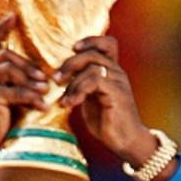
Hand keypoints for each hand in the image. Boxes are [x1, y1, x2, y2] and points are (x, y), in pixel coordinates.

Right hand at [0, 15, 49, 180]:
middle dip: (27, 64)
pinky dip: (31, 98)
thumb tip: (41, 74)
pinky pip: (15, 90)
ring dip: (30, 78)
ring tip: (45, 90)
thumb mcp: (4, 98)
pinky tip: (42, 106)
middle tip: (45, 77)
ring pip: (9, 68)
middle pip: (4, 54)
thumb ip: (14, 82)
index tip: (14, 16)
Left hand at [56, 36, 157, 167]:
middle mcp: (117, 73)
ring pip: (92, 68)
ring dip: (72, 83)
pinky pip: (95, 82)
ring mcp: (118, 82)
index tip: (73, 49)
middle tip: (57, 79)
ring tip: (64, 101)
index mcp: (111, 71)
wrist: (124, 140)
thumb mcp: (89, 99)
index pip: (107, 43)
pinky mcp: (117, 94)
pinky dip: (78, 91)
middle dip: (70, 63)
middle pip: (93, 54)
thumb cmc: (105, 120)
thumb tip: (59, 77)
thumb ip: (80, 85)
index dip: (91, 41)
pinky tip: (70, 104)